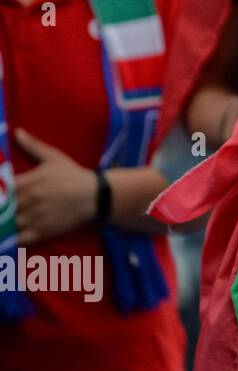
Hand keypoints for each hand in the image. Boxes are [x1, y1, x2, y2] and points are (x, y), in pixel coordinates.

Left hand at [12, 129, 96, 245]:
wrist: (96, 196)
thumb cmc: (73, 175)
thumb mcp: (54, 158)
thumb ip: (33, 146)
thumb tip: (17, 132)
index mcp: (27, 182)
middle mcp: (28, 201)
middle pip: (1, 208)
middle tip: (0, 206)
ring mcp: (35, 217)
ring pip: (7, 224)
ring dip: (3, 222)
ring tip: (3, 219)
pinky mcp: (43, 231)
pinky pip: (19, 238)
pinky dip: (11, 238)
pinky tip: (10, 235)